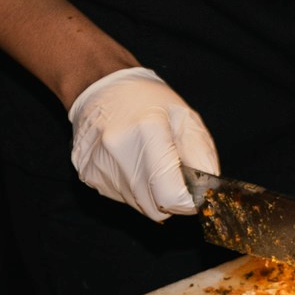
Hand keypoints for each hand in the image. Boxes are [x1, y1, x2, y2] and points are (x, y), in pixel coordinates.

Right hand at [66, 67, 217, 220]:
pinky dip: (130, 187)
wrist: (101, 86)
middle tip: (172, 174)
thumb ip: (202, 157)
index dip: (188, 200)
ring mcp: (99, 164)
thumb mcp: (186, 118)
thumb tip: (206, 194)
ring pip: (138, 205)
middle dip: (170, 197)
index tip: (192, 190)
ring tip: (146, 161)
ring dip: (150, 193)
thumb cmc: (148, 100)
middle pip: (155, 208)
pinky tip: (128, 162)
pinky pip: (120, 198)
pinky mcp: (87, 173)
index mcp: (147, 132)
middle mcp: (119, 151)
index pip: (172, 197)